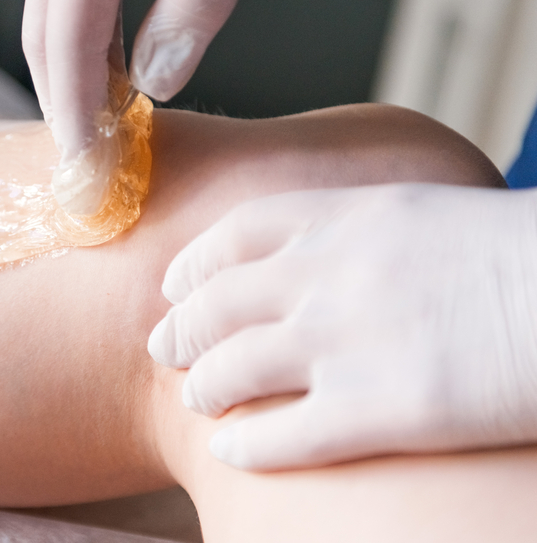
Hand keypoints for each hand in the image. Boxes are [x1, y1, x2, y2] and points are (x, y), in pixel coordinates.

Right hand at [23, 0, 314, 160]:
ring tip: (104, 129)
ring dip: (78, 68)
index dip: (71, 109)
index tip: (84, 167)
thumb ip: (196, 4)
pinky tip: (119, 68)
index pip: (65, 34)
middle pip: (44, 22)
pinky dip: (96, 33)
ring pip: (60, 3)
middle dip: (61, 96)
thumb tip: (158, 82)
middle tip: (86, 160)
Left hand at [148, 183, 536, 469]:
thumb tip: (314, 262)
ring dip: (203, 386)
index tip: (175, 286)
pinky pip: (282, 434)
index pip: (234, 235)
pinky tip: (230, 450)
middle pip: (217, 304)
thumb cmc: (517, 256)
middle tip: (164, 349)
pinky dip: (245, 444)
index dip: (192, 265)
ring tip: (197, 398)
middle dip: (181, 330)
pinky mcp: (379, 410)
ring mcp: (347, 342)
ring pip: (234, 367)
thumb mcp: (424, 215)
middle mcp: (328, 275)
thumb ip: (357, 235)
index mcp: (342, 219)